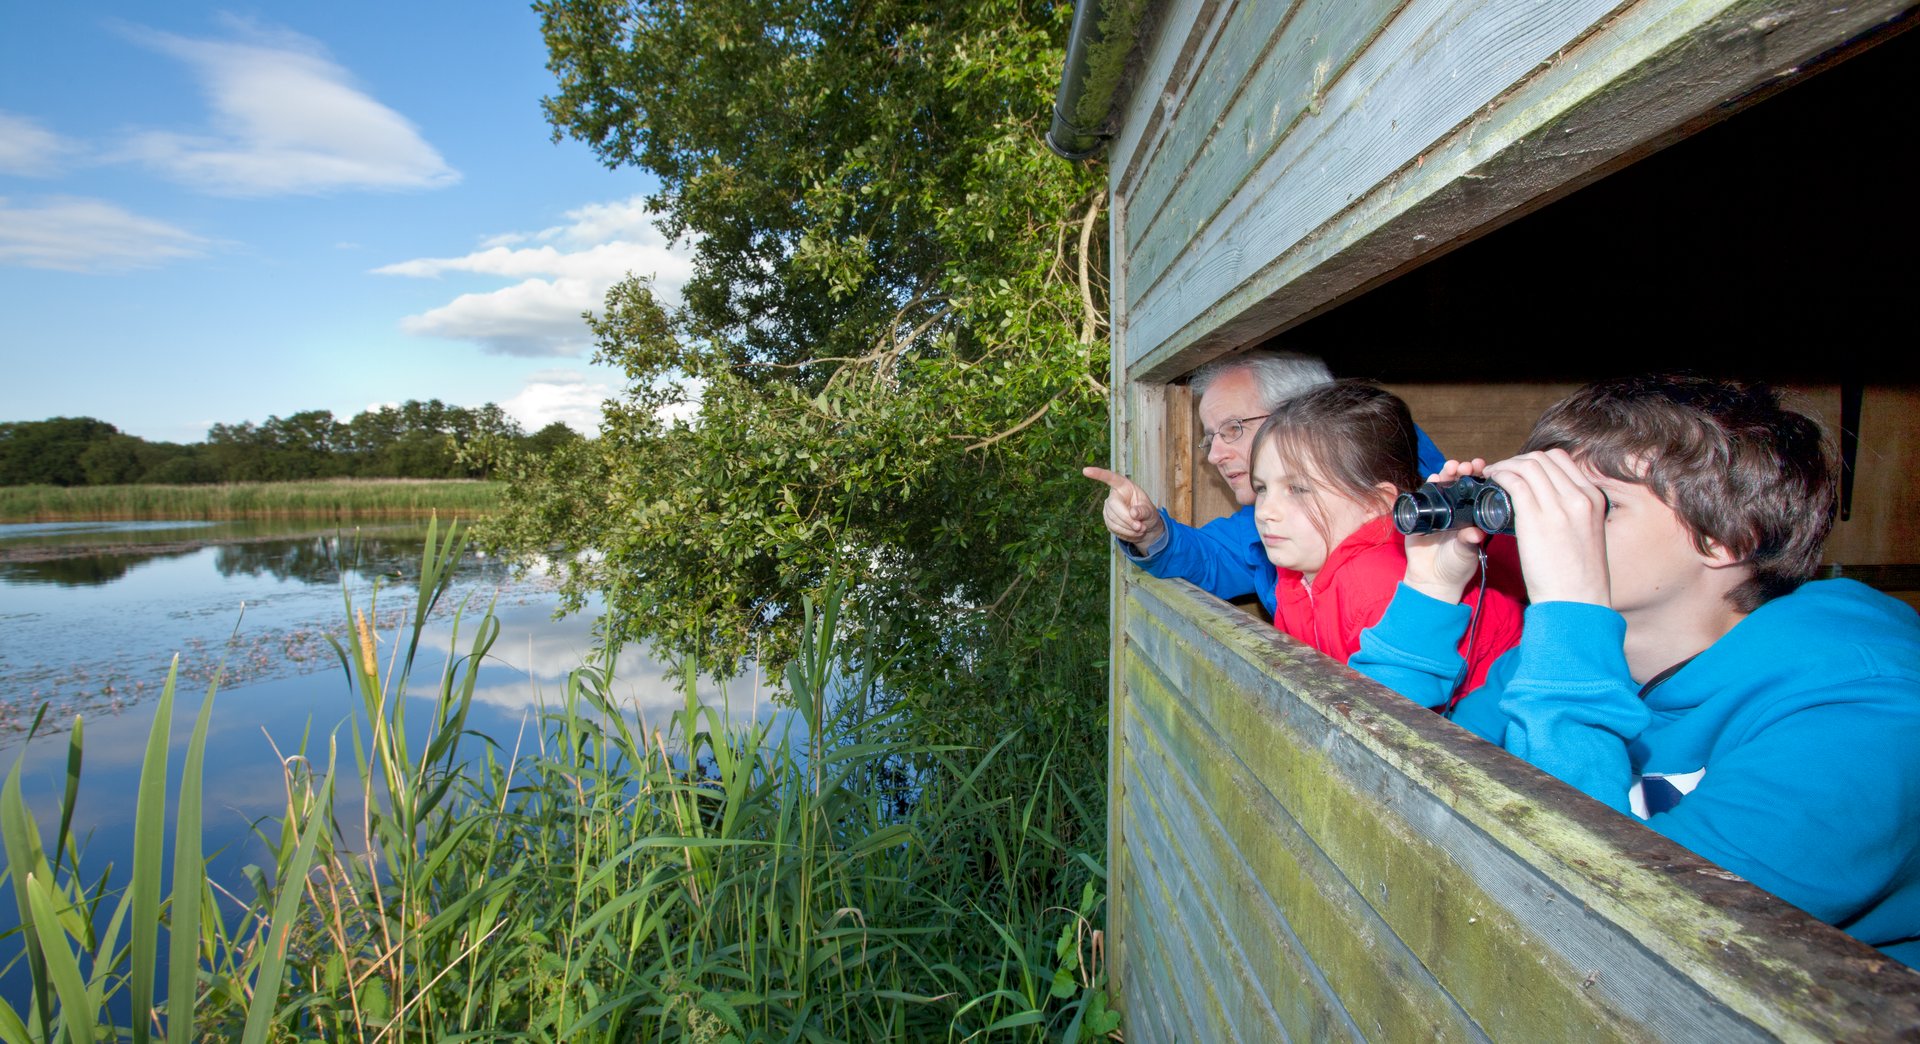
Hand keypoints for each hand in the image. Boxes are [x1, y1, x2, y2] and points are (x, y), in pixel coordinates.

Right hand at [1082, 466, 1165, 547]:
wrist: (1144, 527)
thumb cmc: (1147, 513)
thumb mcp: (1150, 510)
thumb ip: (1144, 511)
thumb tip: (1133, 513)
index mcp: (1124, 486)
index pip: (1110, 478)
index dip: (1098, 474)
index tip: (1085, 470)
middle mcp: (1113, 496)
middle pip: (1113, 505)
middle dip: (1127, 518)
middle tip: (1141, 527)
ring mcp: (1108, 509)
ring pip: (1113, 519)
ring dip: (1129, 528)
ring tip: (1141, 529)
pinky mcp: (1107, 520)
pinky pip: (1114, 528)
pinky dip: (1126, 532)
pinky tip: (1134, 532)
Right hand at [1401, 459, 1492, 602]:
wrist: (1433, 579)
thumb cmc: (1456, 566)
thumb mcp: (1466, 554)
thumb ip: (1469, 542)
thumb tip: (1475, 533)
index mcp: (1471, 514)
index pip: (1477, 490)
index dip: (1480, 476)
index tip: (1485, 468)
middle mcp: (1455, 508)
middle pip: (1459, 482)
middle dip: (1464, 469)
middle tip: (1468, 466)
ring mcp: (1437, 509)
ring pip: (1442, 484)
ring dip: (1446, 472)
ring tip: (1452, 467)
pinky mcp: (1419, 514)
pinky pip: (1422, 496)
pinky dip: (1427, 485)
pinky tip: (1432, 479)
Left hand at [1483, 448, 1610, 605]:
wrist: (1577, 602)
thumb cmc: (1578, 578)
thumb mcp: (1587, 535)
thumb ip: (1575, 515)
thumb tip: (1551, 505)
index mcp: (1593, 499)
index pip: (1562, 460)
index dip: (1536, 461)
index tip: (1520, 471)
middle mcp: (1580, 497)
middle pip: (1543, 458)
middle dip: (1517, 460)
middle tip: (1502, 472)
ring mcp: (1559, 507)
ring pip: (1527, 466)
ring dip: (1505, 466)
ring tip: (1492, 476)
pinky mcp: (1536, 519)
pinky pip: (1514, 482)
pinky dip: (1499, 476)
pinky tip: (1491, 482)